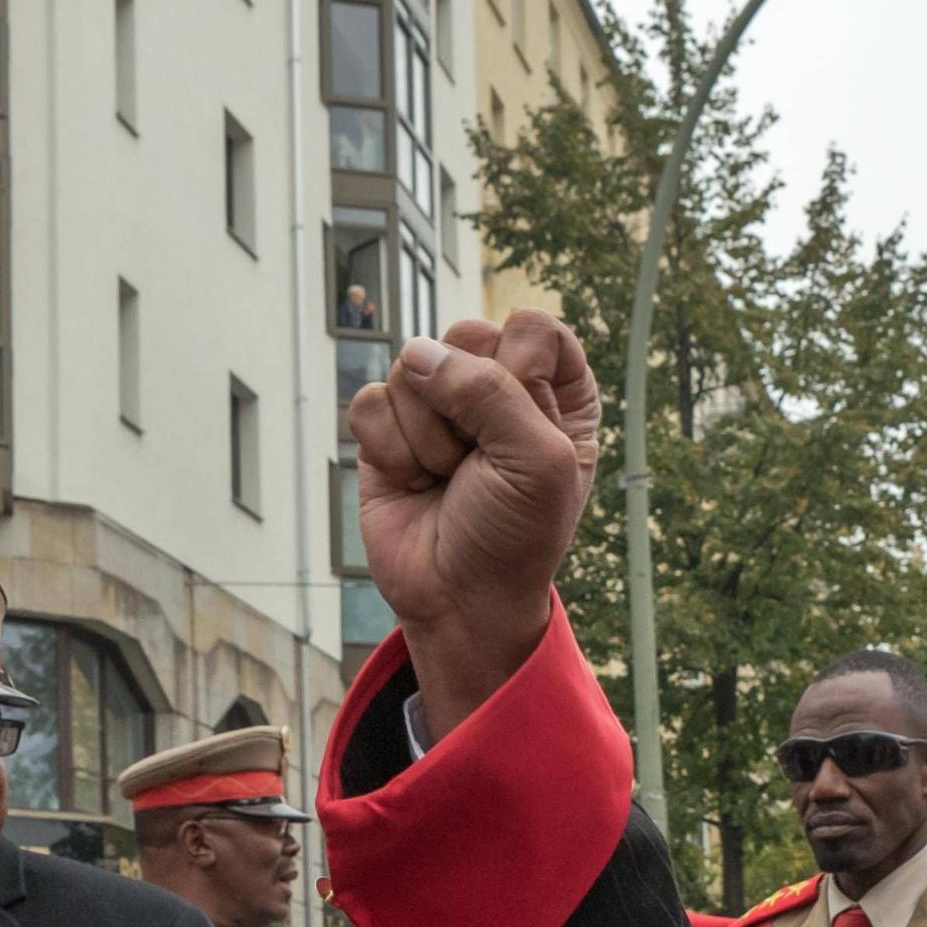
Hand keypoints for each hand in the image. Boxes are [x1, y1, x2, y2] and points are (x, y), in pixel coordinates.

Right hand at [350, 312, 600, 736]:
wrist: (460, 600)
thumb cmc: (515, 536)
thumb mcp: (538, 461)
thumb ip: (491, 391)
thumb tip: (419, 355)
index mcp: (555, 388)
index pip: (532, 327)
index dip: (521, 371)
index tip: (527, 427)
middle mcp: (497, 386)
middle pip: (465, 335)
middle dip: (468, 406)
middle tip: (480, 462)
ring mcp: (438, 404)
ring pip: (412, 366)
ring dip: (430, 439)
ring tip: (449, 480)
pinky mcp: (388, 429)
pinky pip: (370, 401)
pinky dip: (391, 451)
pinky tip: (414, 483)